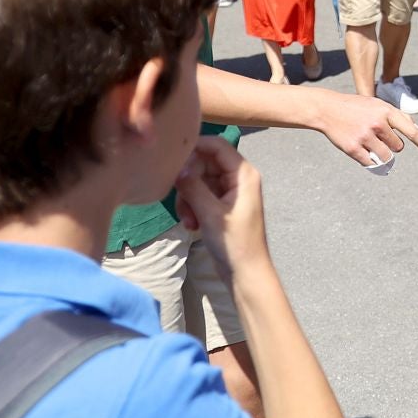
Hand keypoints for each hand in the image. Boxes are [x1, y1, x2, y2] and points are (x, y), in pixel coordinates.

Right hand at [173, 137, 268, 278]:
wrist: (245, 272)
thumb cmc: (234, 242)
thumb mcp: (211, 214)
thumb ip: (194, 187)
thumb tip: (178, 169)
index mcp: (243, 173)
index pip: (217, 145)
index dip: (195, 147)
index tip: (172, 158)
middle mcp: (237, 178)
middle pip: (204, 163)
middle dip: (188, 182)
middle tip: (182, 204)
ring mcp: (228, 191)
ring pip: (198, 181)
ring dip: (188, 199)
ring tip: (189, 221)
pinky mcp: (220, 205)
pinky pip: (199, 195)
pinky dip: (192, 207)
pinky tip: (192, 225)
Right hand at [310, 90, 417, 164]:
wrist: (328, 109)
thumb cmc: (357, 107)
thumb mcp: (378, 104)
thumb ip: (398, 116)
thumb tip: (417, 129)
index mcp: (386, 111)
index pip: (410, 130)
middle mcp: (377, 123)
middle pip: (398, 146)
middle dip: (392, 144)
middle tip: (378, 136)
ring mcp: (365, 136)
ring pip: (386, 157)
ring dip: (383, 155)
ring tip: (371, 143)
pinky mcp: (353, 149)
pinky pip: (371, 163)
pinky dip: (370, 161)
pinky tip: (362, 151)